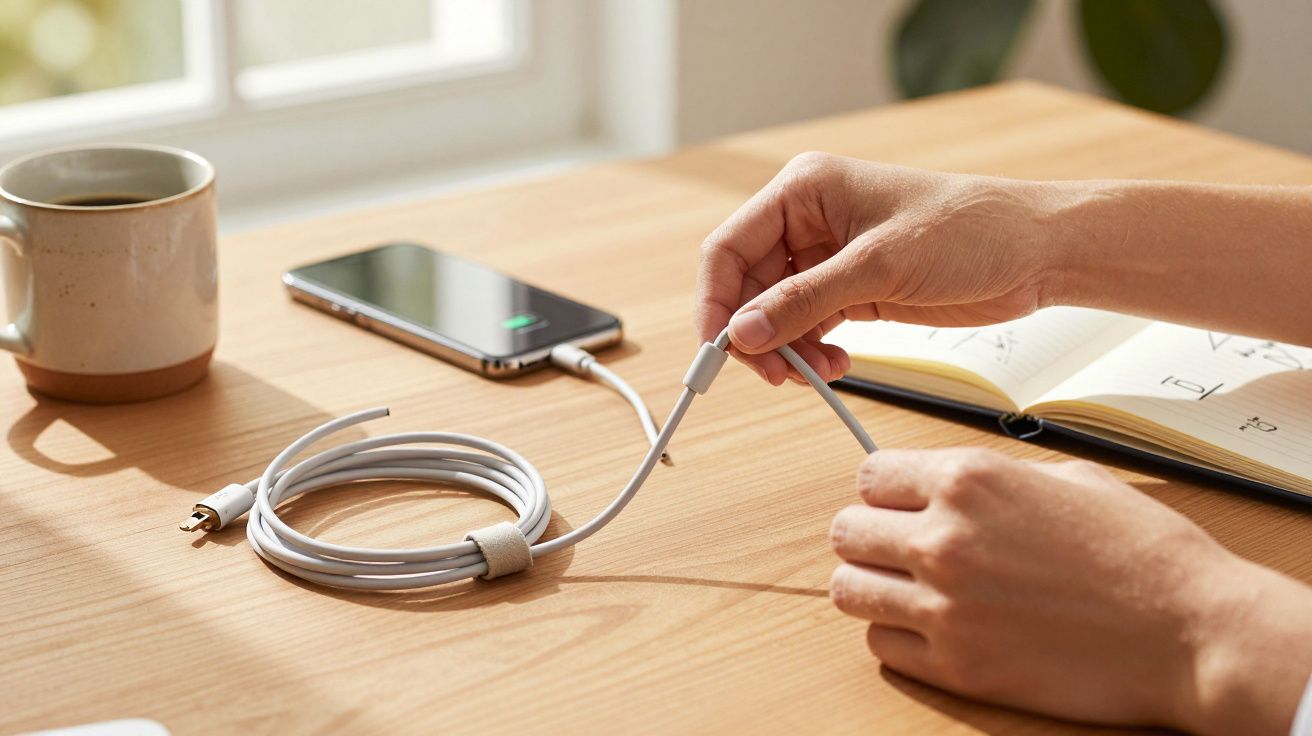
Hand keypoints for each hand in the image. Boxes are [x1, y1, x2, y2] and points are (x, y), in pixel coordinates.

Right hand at [696, 153, 1058, 383]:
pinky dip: (812, 351)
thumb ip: (805, 301)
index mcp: (804, 190)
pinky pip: (808, 325)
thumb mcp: (879, 267)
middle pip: (746, 286)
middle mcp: (808, 220)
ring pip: (774, 312)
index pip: (729, 247)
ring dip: (786, 349)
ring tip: (817, 372)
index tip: (718, 350)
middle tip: (773, 375)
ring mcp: (828, 256)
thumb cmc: (970, 230)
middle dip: (755, 333)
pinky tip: (835, 364)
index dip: (715, 301)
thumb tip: (743, 332)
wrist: (1036, 251)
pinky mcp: (852, 288)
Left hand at [829, 448, 1311, 733]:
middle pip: (846, 532)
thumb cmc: (1143, 553)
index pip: (868, 476)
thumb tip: (944, 485)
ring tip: (906, 589)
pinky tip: (933, 627)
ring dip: (872, 586)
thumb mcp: (1066, 477)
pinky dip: (897, 636)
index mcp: (969, 481)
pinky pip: (880, 645)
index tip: (898, 503)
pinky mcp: (956, 666)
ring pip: (848, 590)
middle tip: (897, 548)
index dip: (884, 491)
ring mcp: (944, 607)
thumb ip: (991, 479)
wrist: (1191, 632)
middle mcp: (944, 539)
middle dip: (869, 537)